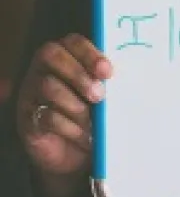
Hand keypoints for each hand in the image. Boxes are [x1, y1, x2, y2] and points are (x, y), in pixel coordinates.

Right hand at [16, 34, 111, 178]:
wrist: (78, 155)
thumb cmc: (98, 118)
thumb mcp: (110, 100)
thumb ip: (115, 87)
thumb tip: (135, 82)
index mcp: (69, 57)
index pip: (73, 41)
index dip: (89, 53)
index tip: (108, 72)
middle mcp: (45, 68)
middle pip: (52, 55)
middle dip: (79, 75)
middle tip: (99, 96)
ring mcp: (31, 91)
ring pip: (48, 86)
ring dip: (76, 105)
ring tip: (93, 123)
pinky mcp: (27, 118)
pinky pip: (44, 116)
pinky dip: (69, 127)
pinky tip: (84, 136)